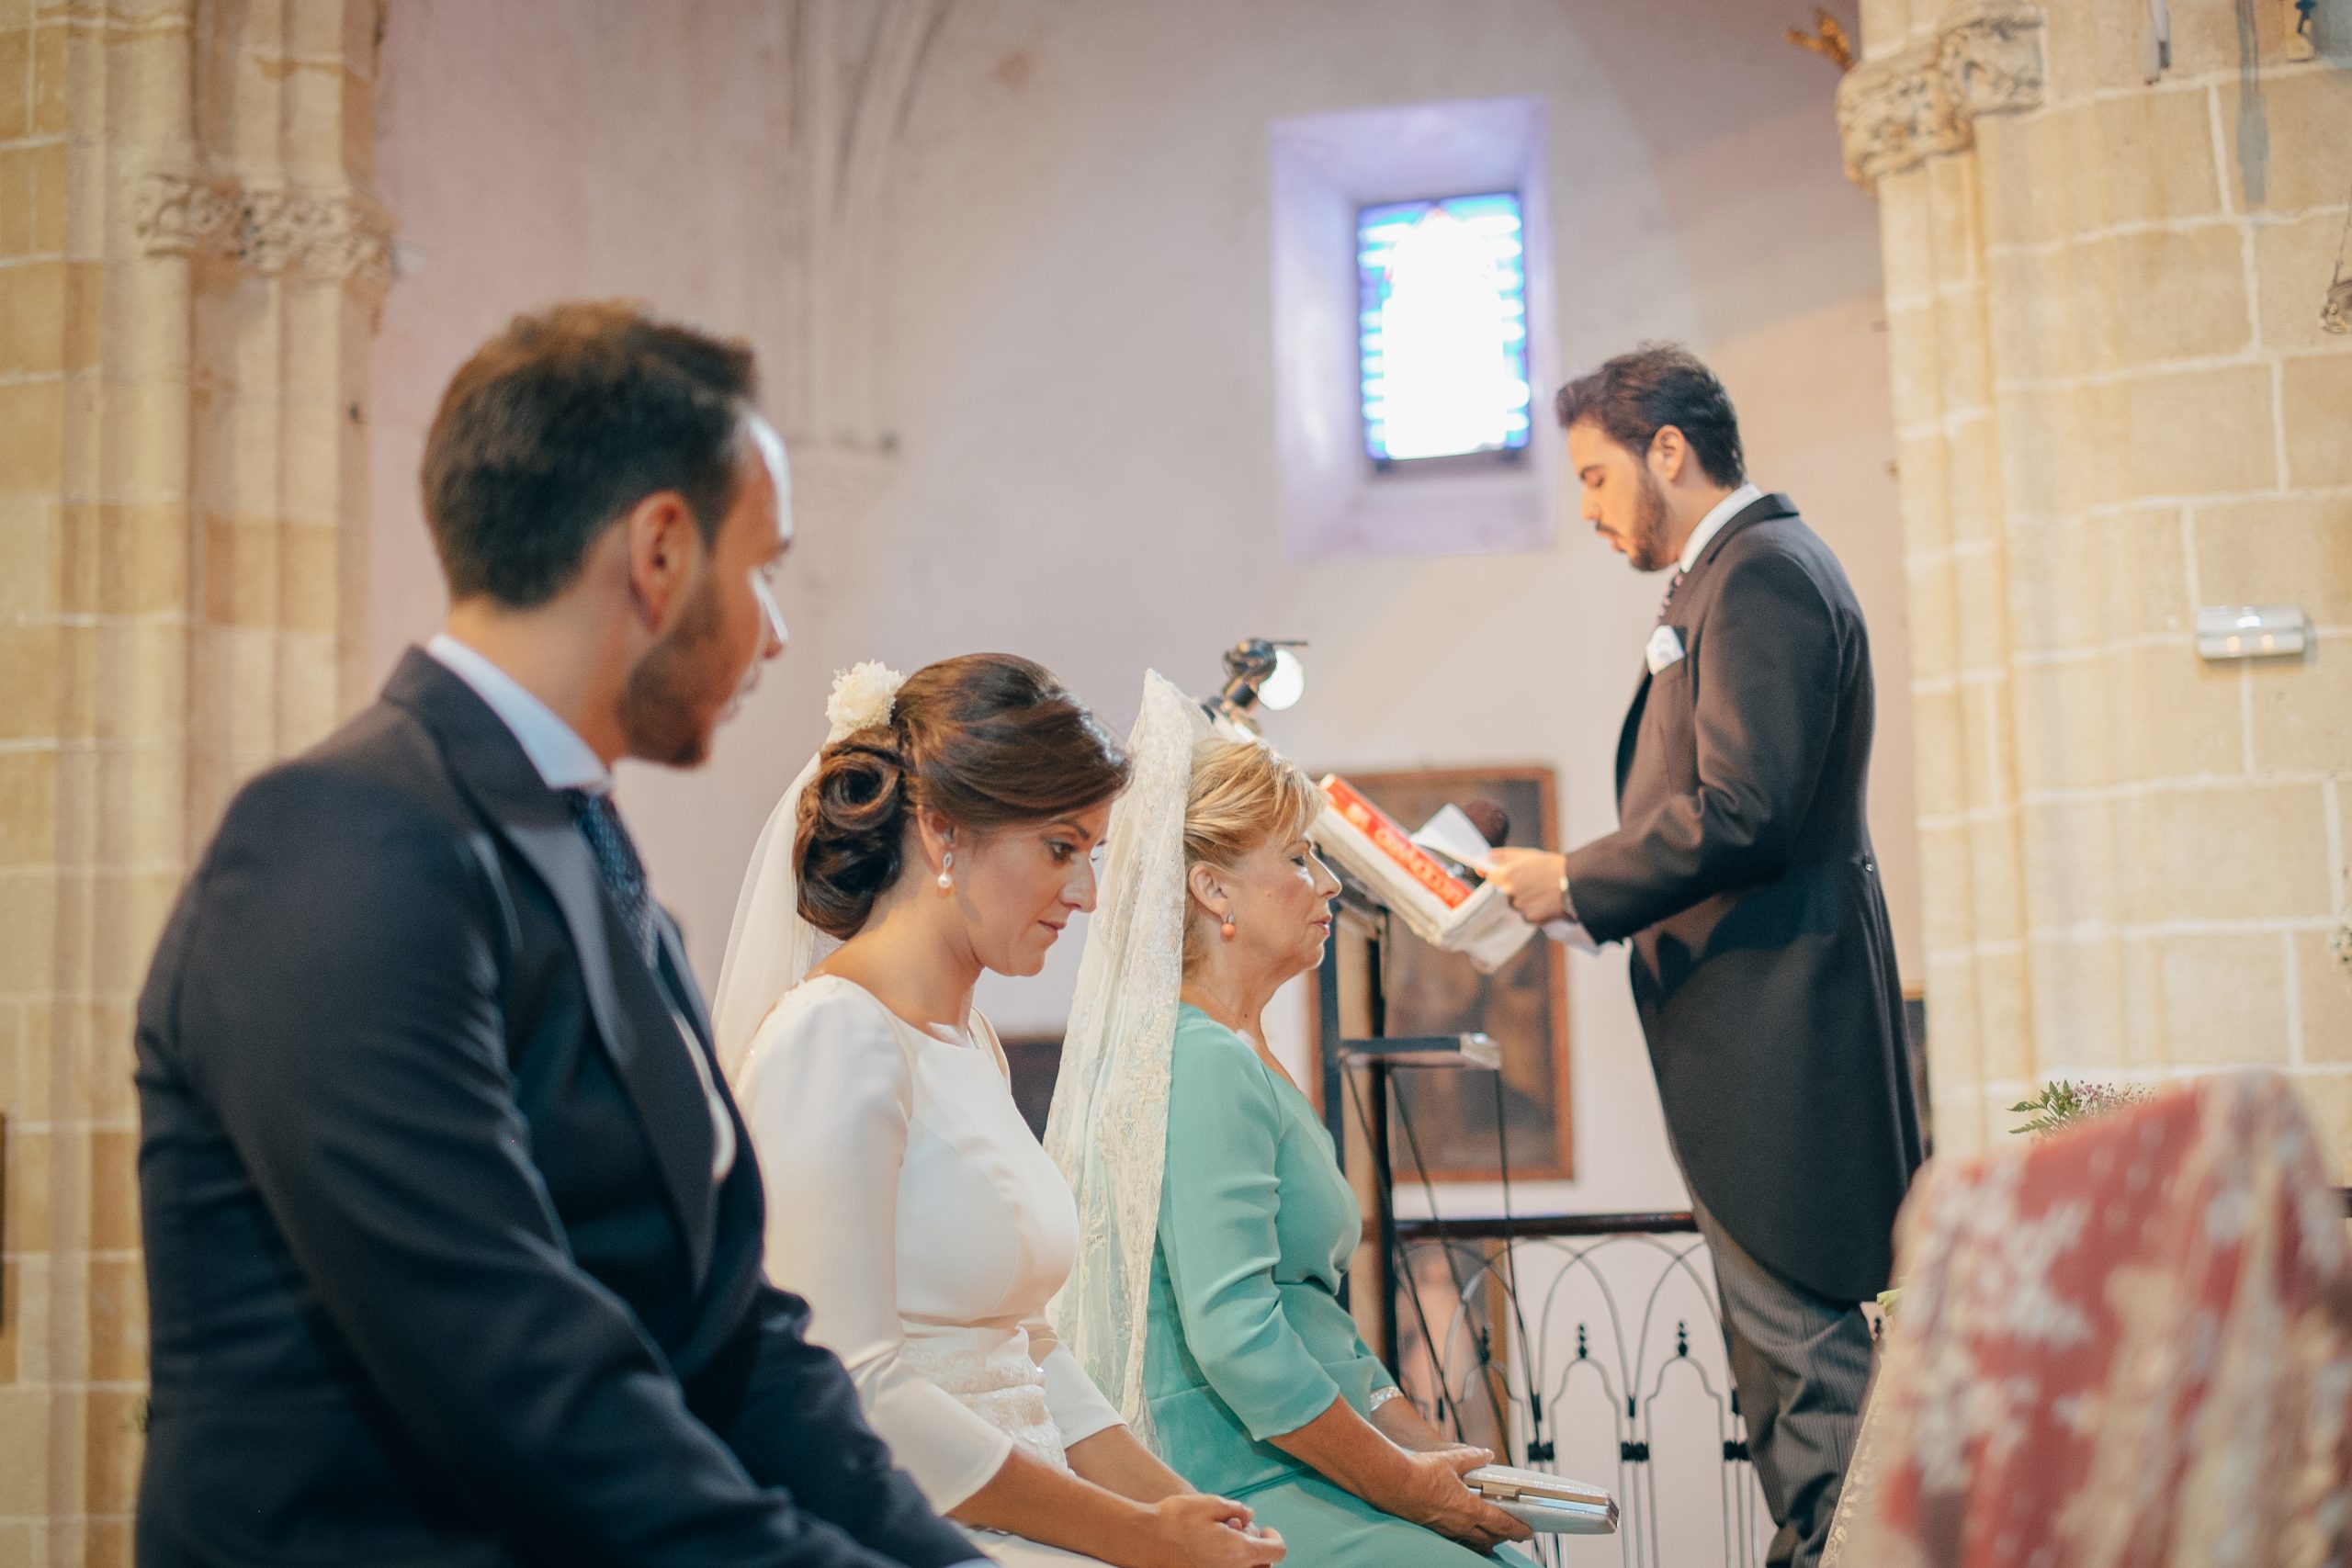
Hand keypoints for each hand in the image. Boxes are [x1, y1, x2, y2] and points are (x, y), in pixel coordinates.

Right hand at [1149, 1493, 1285, 1567]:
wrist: (1145, 1541)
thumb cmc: (1176, 1520)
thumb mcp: (1211, 1503)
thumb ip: (1237, 1509)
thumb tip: (1249, 1516)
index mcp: (1240, 1553)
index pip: (1277, 1552)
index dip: (1274, 1538)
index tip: (1265, 1530)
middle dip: (1259, 1551)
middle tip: (1242, 1534)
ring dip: (1244, 1560)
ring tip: (1225, 1541)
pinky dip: (1226, 1564)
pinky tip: (1210, 1551)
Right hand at [1386, 1445, 1535, 1552]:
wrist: (1393, 1484)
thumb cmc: (1422, 1472)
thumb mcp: (1452, 1460)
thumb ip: (1472, 1458)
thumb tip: (1487, 1454)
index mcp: (1470, 1508)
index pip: (1501, 1524)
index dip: (1516, 1529)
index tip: (1527, 1532)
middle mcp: (1461, 1524)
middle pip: (1490, 1537)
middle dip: (1504, 1537)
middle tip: (1514, 1534)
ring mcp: (1447, 1529)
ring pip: (1474, 1542)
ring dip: (1487, 1540)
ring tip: (1493, 1537)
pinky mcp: (1435, 1529)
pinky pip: (1458, 1540)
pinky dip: (1468, 1539)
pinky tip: (1467, 1534)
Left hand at [1482, 847, 1568, 925]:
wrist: (1574, 881)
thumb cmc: (1551, 865)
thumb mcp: (1526, 855)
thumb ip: (1503, 856)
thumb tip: (1485, 860)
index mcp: (1505, 875)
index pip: (1491, 878)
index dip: (1500, 877)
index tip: (1507, 876)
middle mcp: (1509, 892)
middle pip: (1505, 893)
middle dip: (1515, 889)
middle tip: (1533, 883)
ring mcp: (1519, 907)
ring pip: (1517, 905)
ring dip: (1526, 901)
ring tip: (1542, 892)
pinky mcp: (1531, 919)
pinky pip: (1528, 916)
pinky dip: (1535, 911)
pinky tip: (1546, 903)